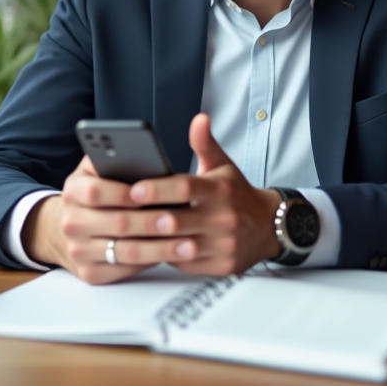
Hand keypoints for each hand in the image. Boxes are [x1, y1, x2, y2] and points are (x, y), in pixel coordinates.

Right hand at [22, 156, 197, 284]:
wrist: (72, 226)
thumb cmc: (98, 192)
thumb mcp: (100, 169)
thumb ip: (117, 158)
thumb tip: (146, 154)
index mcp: (74, 190)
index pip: (96, 192)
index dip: (123, 193)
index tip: (148, 194)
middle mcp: (72, 222)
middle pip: (116, 224)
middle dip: (150, 223)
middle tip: (178, 221)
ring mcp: (79, 250)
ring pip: (125, 252)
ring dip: (160, 249)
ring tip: (188, 244)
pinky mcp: (90, 272)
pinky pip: (125, 270)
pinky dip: (151, 263)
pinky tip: (173, 257)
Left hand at [129, 114, 281, 276]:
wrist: (268, 227)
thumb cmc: (237, 195)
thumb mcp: (223, 166)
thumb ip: (205, 144)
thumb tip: (199, 119)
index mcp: (219, 190)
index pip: (184, 188)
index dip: (157, 189)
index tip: (133, 190)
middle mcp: (223, 217)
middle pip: (176, 220)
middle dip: (144, 219)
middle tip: (117, 216)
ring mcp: (223, 244)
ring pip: (177, 247)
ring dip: (150, 242)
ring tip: (126, 235)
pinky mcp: (221, 266)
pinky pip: (185, 265)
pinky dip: (165, 257)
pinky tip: (148, 249)